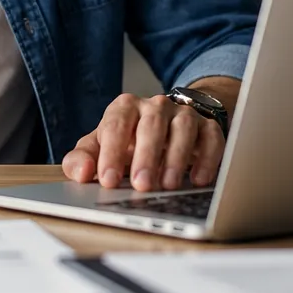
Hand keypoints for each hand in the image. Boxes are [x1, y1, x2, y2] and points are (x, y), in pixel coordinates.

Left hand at [62, 83, 232, 191]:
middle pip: (151, 125)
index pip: (116, 125)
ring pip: (182, 128)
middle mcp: (155, 106)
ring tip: (168, 185)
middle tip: (141, 186)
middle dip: (146, 157)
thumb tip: (81, 172)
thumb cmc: (128, 142)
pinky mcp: (207, 127)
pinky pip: (211, 137)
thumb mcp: (99, 148)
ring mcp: (183, 114)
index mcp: (124, 108)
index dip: (112, 153)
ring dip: (176, 157)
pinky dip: (207, 158)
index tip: (108, 180)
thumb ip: (81, 160)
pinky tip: (198, 180)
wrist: (165, 127)